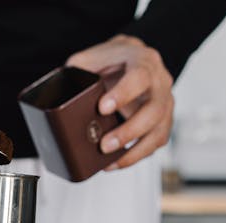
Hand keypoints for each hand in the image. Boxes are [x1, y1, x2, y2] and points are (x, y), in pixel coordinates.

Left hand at [67, 34, 173, 168]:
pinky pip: (155, 143)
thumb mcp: (92, 57)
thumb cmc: (111, 60)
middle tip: (104, 145)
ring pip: (159, 132)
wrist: (131, 58)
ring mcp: (165, 104)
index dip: (123, 94)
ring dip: (134, 151)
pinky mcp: (163, 121)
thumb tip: (60, 93)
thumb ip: (78, 71)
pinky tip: (115, 162)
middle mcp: (160, 83)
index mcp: (144, 61)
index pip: (139, 77)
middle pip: (153, 111)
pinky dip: (135, 156)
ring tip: (108, 160)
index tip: (102, 109)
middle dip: (128, 132)